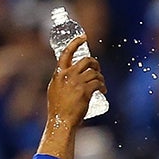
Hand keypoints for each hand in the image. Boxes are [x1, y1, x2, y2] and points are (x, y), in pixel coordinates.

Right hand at [40, 36, 105, 154]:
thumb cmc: (58, 108)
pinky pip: (98, 83)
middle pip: (86, 61)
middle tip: (98, 70)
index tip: (84, 37)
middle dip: (95, 63)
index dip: (76, 42)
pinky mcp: (85, 91)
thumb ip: (61, 80)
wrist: (61, 121)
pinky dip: (103, 85)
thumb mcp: (55, 89)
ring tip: (101, 84)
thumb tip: (70, 74)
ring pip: (94, 73)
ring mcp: (76, 83)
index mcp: (58, 73)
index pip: (66, 52)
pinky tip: (104, 90)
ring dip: (101, 77)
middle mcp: (67, 75)